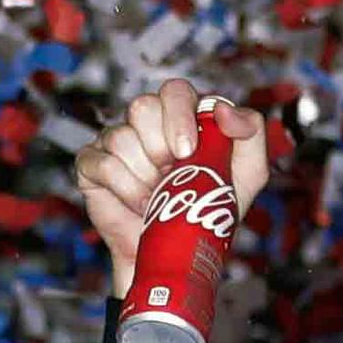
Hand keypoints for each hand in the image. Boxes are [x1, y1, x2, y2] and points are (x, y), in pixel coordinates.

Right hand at [74, 78, 269, 299]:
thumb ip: (252, 132)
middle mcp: (146, 123)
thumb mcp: (249, 174)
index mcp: (182, 116)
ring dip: (147, 176)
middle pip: (143, 106)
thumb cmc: (212, 209)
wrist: (177, 252)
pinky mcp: (91, 163)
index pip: (175, 91)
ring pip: (122, 137)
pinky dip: (127, 190)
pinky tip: (142, 205)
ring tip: (160, 196)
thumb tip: (224, 110)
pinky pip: (102, 164)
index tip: (188, 151)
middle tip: (173, 176)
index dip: (180, 115)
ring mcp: (115, 140)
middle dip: (161, 147)